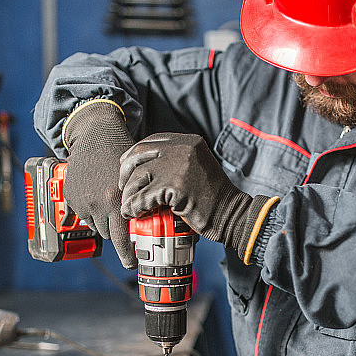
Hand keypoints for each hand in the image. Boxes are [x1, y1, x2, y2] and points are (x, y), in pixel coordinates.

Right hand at [62, 99, 136, 268]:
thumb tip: (149, 225)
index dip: (126, 256)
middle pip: (109, 235)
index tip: (131, 264)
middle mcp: (97, 205)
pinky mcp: (71, 197)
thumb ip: (139, 202)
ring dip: (103, 221)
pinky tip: (97, 195)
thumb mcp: (137, 179)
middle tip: (122, 221)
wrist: (96, 133)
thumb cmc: (122, 153)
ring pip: (95, 226)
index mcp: (116, 202)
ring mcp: (81, 202)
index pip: (121, 240)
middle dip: (116, 230)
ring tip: (109, 203)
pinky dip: (90, 210)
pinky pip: (82, 215)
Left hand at [119, 133, 276, 261]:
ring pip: (138, 176)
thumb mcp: (196, 168)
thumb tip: (145, 168)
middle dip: (125, 172)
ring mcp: (179, 165)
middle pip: (139, 154)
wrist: (231, 214)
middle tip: (124, 188)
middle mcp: (183, 148)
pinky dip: (134, 206)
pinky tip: (133, 212)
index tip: (126, 167)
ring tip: (128, 205)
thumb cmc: (212, 198)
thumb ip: (176, 162)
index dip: (133, 155)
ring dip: (129, 193)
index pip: (151, 141)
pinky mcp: (175, 185)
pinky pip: (144, 196)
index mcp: (188, 142)